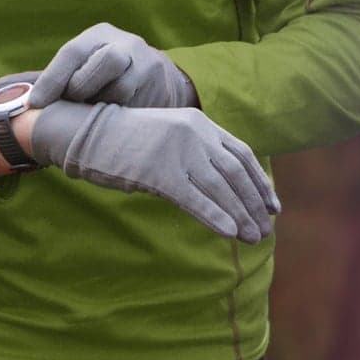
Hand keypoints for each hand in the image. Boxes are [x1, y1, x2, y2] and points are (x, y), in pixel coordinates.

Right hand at [27, 102, 279, 241]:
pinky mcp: (159, 171)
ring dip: (242, 216)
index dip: (261, 183)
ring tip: (254, 238)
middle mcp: (193, 133)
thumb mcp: (168, 135)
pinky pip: (196, 200)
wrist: (86, 132)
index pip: (242, 154)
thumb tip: (226, 186)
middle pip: (236, 173)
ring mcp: (177, 151)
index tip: (273, 207)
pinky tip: (229, 233)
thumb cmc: (126, 139)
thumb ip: (196, 151)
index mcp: (198, 122)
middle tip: (266, 229)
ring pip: (221, 189)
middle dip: (254, 205)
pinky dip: (217, 218)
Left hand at [30, 22, 196, 107]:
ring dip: (100, 105)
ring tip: (92, 112)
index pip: (73, 52)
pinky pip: (135, 106)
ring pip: (122, 88)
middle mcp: (126, 44)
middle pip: (106, 61)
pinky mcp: (161, 87)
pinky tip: (111, 118)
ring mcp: (147, 64)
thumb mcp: (81, 63)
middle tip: (73, 102)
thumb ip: (50, 77)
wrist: (157, 75)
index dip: (52, 78)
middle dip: (83, 86)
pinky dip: (118, 115)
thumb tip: (3, 92)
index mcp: (99, 34)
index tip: (35, 103)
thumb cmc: (103, 72)